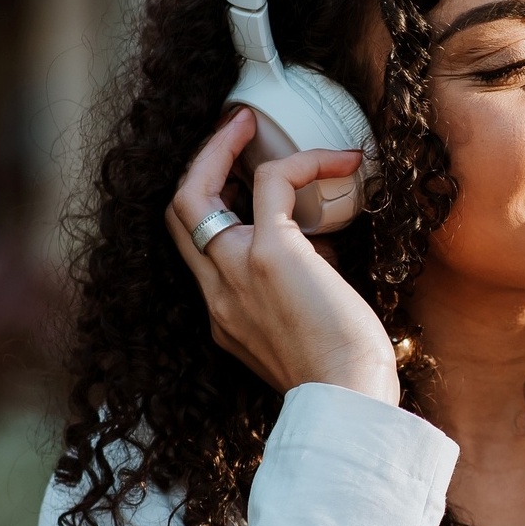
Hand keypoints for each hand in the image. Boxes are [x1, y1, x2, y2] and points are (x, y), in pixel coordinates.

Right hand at [166, 110, 398, 403]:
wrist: (348, 400)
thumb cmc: (345, 377)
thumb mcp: (304, 333)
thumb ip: (298, 293)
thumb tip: (322, 256)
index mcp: (224, 316)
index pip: (197, 249)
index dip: (210, 206)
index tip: (238, 179)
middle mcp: (217, 293)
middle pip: (176, 213)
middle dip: (198, 164)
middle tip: (233, 133)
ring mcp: (235, 271)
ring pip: (194, 192)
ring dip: (223, 148)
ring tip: (255, 125)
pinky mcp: (271, 253)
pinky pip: (273, 182)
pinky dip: (304, 162)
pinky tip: (343, 161)